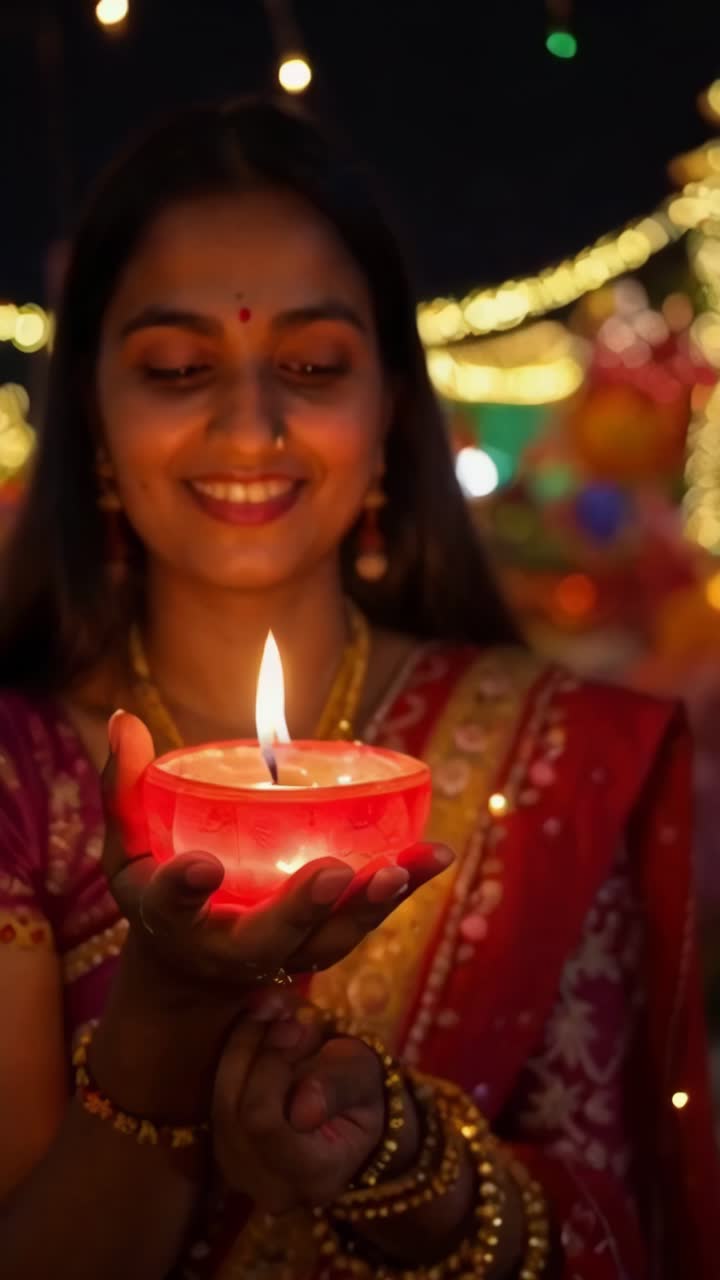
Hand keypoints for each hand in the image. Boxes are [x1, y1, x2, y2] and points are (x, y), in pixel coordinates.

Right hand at [103, 711, 452, 993]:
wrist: (195, 966)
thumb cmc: (161, 886)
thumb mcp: (130, 844)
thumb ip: (125, 786)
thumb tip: (124, 715)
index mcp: (173, 919)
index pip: (172, 905)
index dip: (185, 888)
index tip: (201, 866)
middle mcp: (230, 947)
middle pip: (269, 937)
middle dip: (303, 908)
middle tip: (334, 873)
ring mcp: (285, 953)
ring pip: (332, 937)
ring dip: (372, 904)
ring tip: (409, 865)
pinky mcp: (325, 944)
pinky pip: (366, 920)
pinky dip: (402, 889)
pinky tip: (436, 855)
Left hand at [213, 1004, 417, 1212]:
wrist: (353, 1116)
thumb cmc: (363, 1094)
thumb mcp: (365, 1078)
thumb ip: (337, 1087)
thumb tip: (303, 1111)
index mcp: (315, 1176)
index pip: (264, 1122)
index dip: (271, 1065)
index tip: (299, 1026)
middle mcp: (272, 1189)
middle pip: (233, 1111)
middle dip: (255, 1051)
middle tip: (287, 1018)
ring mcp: (242, 1176)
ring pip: (218, 1103)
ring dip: (241, 1050)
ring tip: (273, 1022)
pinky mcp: (224, 1156)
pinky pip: (213, 1102)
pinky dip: (233, 1062)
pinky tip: (257, 1037)